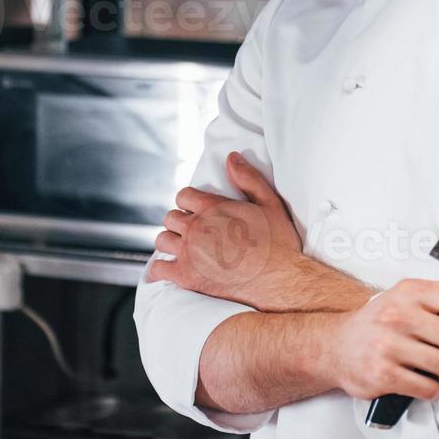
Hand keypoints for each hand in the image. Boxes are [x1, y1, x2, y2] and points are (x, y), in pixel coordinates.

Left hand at [149, 152, 303, 307]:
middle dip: (180, 223)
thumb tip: (232, 157)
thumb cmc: (278, 243)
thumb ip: (248, 178)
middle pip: (170, 218)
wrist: (280, 280)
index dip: (189, 203)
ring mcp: (189, 252)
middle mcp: (196, 227)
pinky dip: (161, 269)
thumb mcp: (269, 203)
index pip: (183, 196)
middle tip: (193, 232)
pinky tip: (170, 269)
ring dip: (171, 242)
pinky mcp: (186, 276)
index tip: (197, 212)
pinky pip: (158, 269)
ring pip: (162, 240)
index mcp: (212, 207)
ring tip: (184, 248)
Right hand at [325, 278, 438, 400]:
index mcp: (411, 291)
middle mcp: (399, 315)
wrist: (336, 346)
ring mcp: (389, 346)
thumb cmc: (381, 323)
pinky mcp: (383, 375)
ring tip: (431, 367)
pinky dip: (430, 389)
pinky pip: (429, 389)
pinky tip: (418, 380)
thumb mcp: (414, 301)